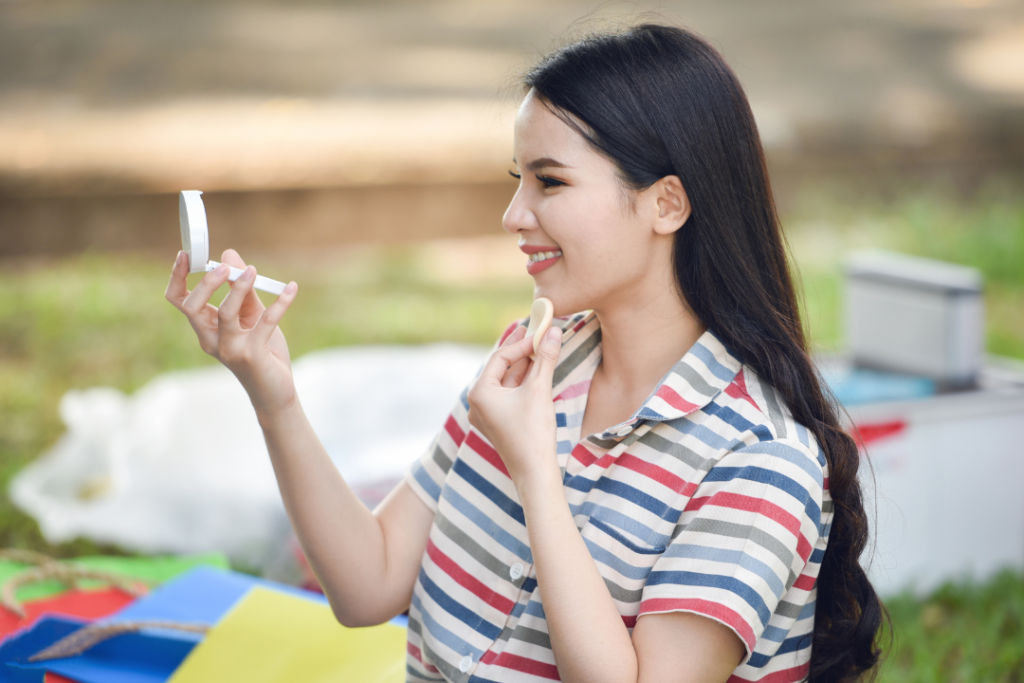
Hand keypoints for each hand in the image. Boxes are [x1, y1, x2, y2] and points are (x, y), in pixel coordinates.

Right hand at [165, 249, 298, 415]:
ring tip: (253, 270)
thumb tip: (229, 255)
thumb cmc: (262, 351)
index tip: (186, 254)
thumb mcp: (252, 315)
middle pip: (192, 307)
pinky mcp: (253, 356)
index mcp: (206, 329)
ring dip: (239, 288)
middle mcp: (212, 340)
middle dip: (206, 283)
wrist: (276, 391)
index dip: (178, 277)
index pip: (179, 301)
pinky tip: (292, 289)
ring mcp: (230, 349)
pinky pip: (266, 323)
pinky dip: (280, 303)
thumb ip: (242, 288)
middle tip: (226, 266)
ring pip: (225, 314)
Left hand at [466, 325, 563, 487]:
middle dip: (519, 351)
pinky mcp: (496, 424)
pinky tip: (536, 373)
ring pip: (504, 382)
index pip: (500, 358)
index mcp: (479, 392)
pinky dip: (521, 383)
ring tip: (540, 349)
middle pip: (499, 368)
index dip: (522, 343)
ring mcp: (485, 415)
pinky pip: (507, 396)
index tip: (540, 332)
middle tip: (535, 331)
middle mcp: (476, 402)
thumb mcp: (539, 389)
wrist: (535, 472)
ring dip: (522, 366)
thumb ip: (545, 357)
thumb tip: (553, 331)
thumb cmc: (534, 432)